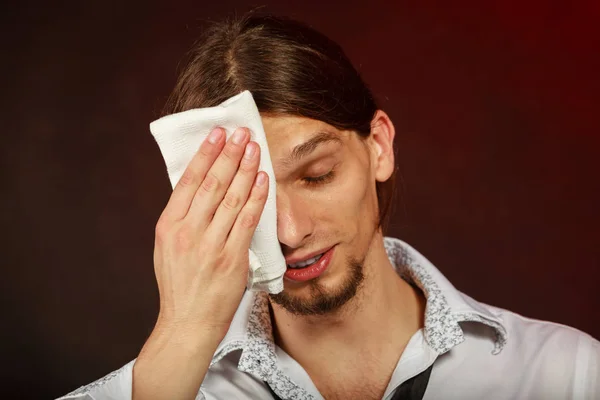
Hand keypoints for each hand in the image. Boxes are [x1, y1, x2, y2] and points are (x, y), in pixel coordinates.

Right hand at [152, 126, 267, 334]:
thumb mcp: (167, 247)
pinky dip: (257, 197)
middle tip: (242, 132)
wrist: (187, 322)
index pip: (189, 180)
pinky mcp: (232, 258)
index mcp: (168, 226)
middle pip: (212, 183)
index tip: (217, 134)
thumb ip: (182, 217)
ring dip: (246, 169)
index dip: (205, 154)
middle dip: (229, 154)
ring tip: (255, 148)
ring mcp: (210, 245)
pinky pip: (247, 220)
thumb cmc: (179, 284)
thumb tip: (199, 185)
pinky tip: (263, 179)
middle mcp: (187, 232)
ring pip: (231, 197)